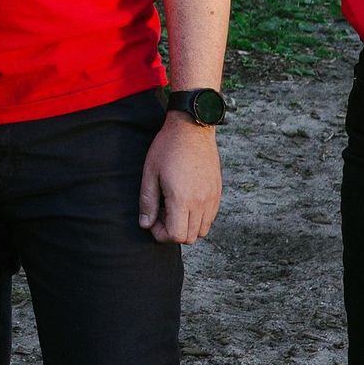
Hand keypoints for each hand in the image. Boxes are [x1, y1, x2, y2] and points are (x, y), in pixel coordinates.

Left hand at [138, 113, 222, 244]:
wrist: (192, 127)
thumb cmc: (167, 147)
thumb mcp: (150, 173)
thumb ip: (148, 201)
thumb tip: (145, 224)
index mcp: (182, 198)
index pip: (176, 236)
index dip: (161, 234)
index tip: (153, 219)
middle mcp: (200, 202)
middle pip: (190, 237)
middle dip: (173, 231)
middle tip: (162, 212)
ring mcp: (212, 197)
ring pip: (202, 230)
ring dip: (187, 226)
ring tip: (174, 206)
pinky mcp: (217, 191)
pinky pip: (210, 217)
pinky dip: (198, 217)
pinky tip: (186, 200)